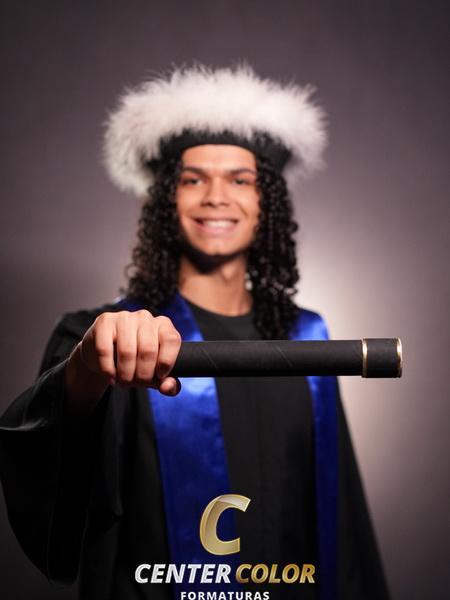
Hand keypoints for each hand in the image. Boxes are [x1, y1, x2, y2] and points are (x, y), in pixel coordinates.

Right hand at [65, 310, 181, 415]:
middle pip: (149, 349)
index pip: (172, 339)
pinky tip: (111, 376)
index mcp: (163, 325)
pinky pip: (106, 349)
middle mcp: (145, 317)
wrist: (104, 356)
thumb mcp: (154, 374)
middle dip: (143, 375)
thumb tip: (168, 387)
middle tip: (137, 384)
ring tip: (124, 381)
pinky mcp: (105, 322)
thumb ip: (168, 383)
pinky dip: (108, 369)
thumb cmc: (135, 363)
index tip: (159, 376)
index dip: (166, 362)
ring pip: (127, 351)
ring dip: (125, 374)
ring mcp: (124, 317)